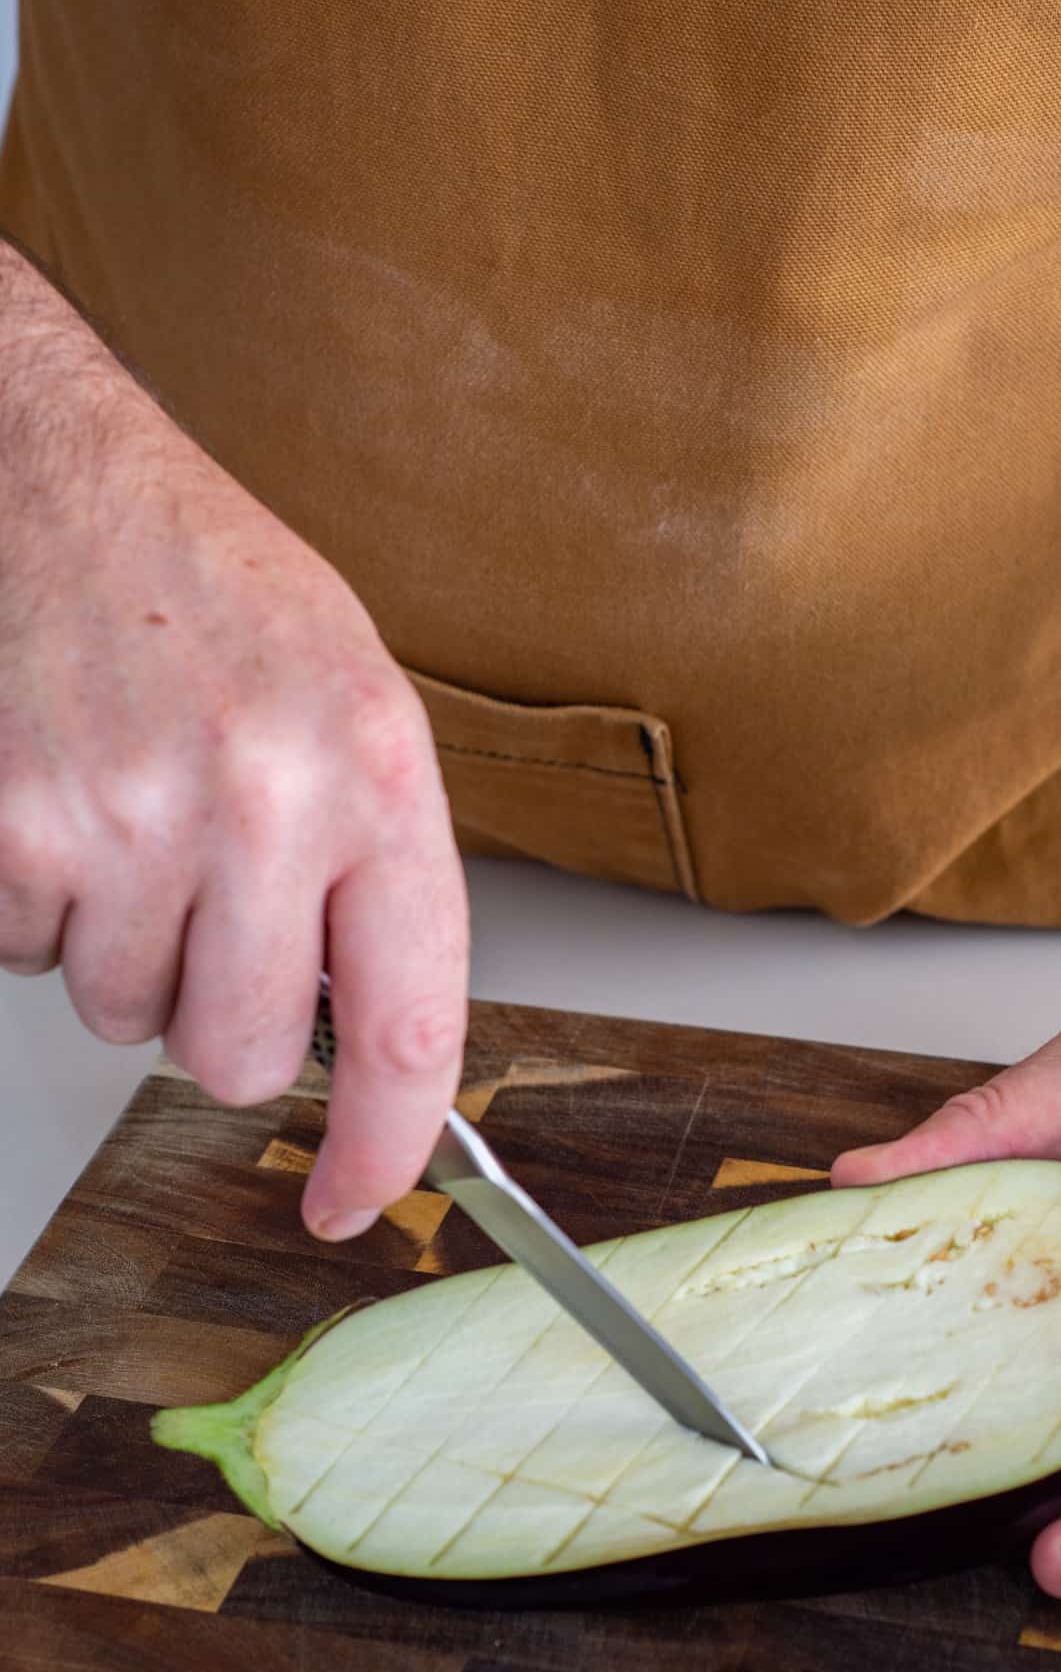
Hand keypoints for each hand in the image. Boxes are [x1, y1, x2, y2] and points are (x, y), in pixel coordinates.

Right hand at [0, 244, 466, 1238]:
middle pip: (241, 1055)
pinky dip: (42, 903)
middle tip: (204, 901)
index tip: (355, 1200)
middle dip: (218, 1013)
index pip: (410, 1025)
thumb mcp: (352, 704)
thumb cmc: (210, 586)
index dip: (387, 1148)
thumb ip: (373, 872)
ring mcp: (126, 815)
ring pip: (123, 1014)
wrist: (49, 472)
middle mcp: (262, 799)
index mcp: (379, 770)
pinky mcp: (13, 825)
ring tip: (131, 815)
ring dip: (123, 946)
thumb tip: (363, 1039)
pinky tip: (65, 801)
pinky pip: (28, 953)